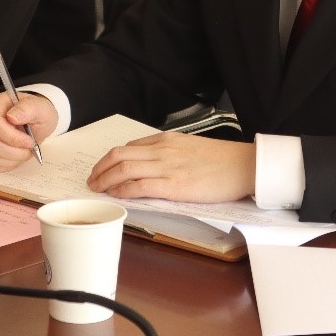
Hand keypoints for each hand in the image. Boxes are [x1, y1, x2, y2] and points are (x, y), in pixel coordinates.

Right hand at [0, 91, 57, 171]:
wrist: (32, 122)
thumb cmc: (35, 114)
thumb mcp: (40, 108)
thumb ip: (29, 109)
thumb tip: (12, 116)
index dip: (13, 138)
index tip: (30, 141)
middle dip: (15, 151)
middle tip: (29, 148)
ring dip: (11, 159)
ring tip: (23, 152)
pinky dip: (4, 165)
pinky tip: (14, 157)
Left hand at [87, 132, 255, 203]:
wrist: (243, 165)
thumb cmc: (223, 160)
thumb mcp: (191, 148)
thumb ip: (171, 153)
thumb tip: (153, 165)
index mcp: (167, 140)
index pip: (129, 147)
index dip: (110, 159)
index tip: (102, 169)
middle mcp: (163, 151)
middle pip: (119, 156)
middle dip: (100, 168)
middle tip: (92, 180)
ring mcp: (167, 167)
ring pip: (124, 169)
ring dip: (105, 180)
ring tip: (97, 189)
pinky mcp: (174, 186)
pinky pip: (139, 186)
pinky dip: (122, 190)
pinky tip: (116, 195)